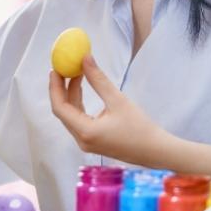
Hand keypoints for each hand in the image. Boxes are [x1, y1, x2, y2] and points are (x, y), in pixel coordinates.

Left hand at [48, 55, 167, 166]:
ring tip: (75, 73)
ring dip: (71, 94)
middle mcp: (82, 139)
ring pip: (71, 115)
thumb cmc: (140, 128)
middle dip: (61, 88)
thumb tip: (84, 58)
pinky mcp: (93, 141)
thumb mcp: (118, 100)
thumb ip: (98, 80)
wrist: (156, 151)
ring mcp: (87, 142)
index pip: (60, 107)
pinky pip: (79, 120)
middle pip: (63, 111)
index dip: (55, 87)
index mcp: (85, 132)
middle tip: (63, 68)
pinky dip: (78, 103)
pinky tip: (82, 88)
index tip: (55, 69)